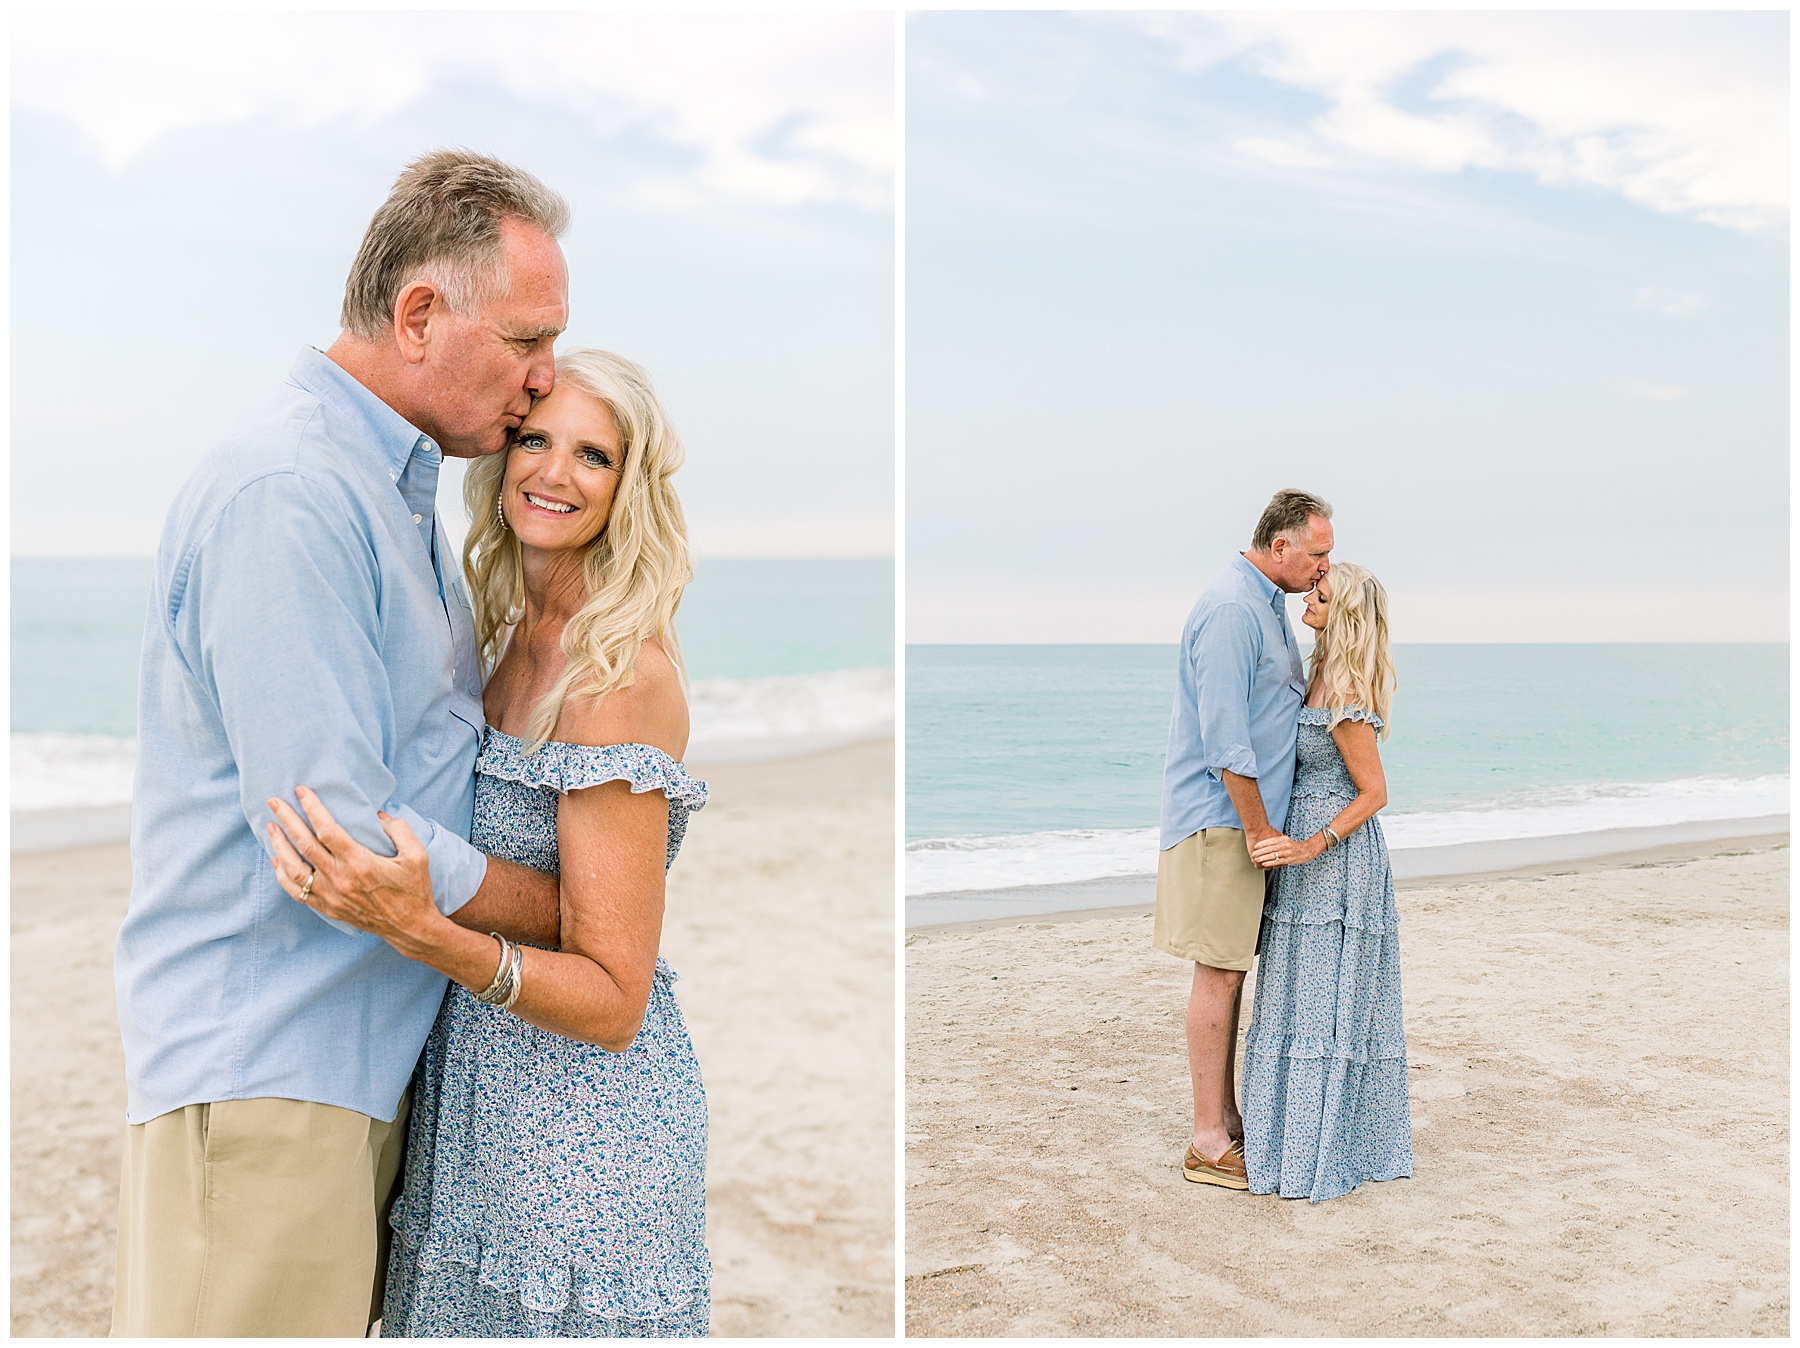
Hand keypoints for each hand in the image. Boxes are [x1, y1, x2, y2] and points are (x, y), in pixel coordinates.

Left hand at [266, 788, 439, 952]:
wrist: (409, 927)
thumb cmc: (415, 890)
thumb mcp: (417, 855)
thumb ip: (399, 830)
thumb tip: (378, 815)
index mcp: (360, 862)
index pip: (327, 830)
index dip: (312, 808)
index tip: (302, 792)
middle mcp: (340, 878)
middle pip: (304, 844)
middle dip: (287, 820)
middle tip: (274, 802)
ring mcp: (330, 895)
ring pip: (293, 869)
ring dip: (279, 846)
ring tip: (271, 829)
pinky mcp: (327, 908)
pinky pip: (296, 891)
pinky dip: (283, 875)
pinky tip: (277, 861)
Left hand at [1249, 832, 1321, 868]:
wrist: (1308, 850)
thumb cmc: (1295, 846)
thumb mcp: (1286, 840)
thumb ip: (1278, 841)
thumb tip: (1266, 842)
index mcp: (1284, 839)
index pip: (1271, 841)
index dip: (1262, 844)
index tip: (1255, 846)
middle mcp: (1285, 845)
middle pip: (1270, 848)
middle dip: (1260, 851)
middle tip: (1253, 853)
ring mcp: (1287, 852)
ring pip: (1273, 855)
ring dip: (1263, 857)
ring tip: (1256, 859)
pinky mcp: (1289, 859)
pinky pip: (1278, 861)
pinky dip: (1270, 862)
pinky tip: (1264, 863)